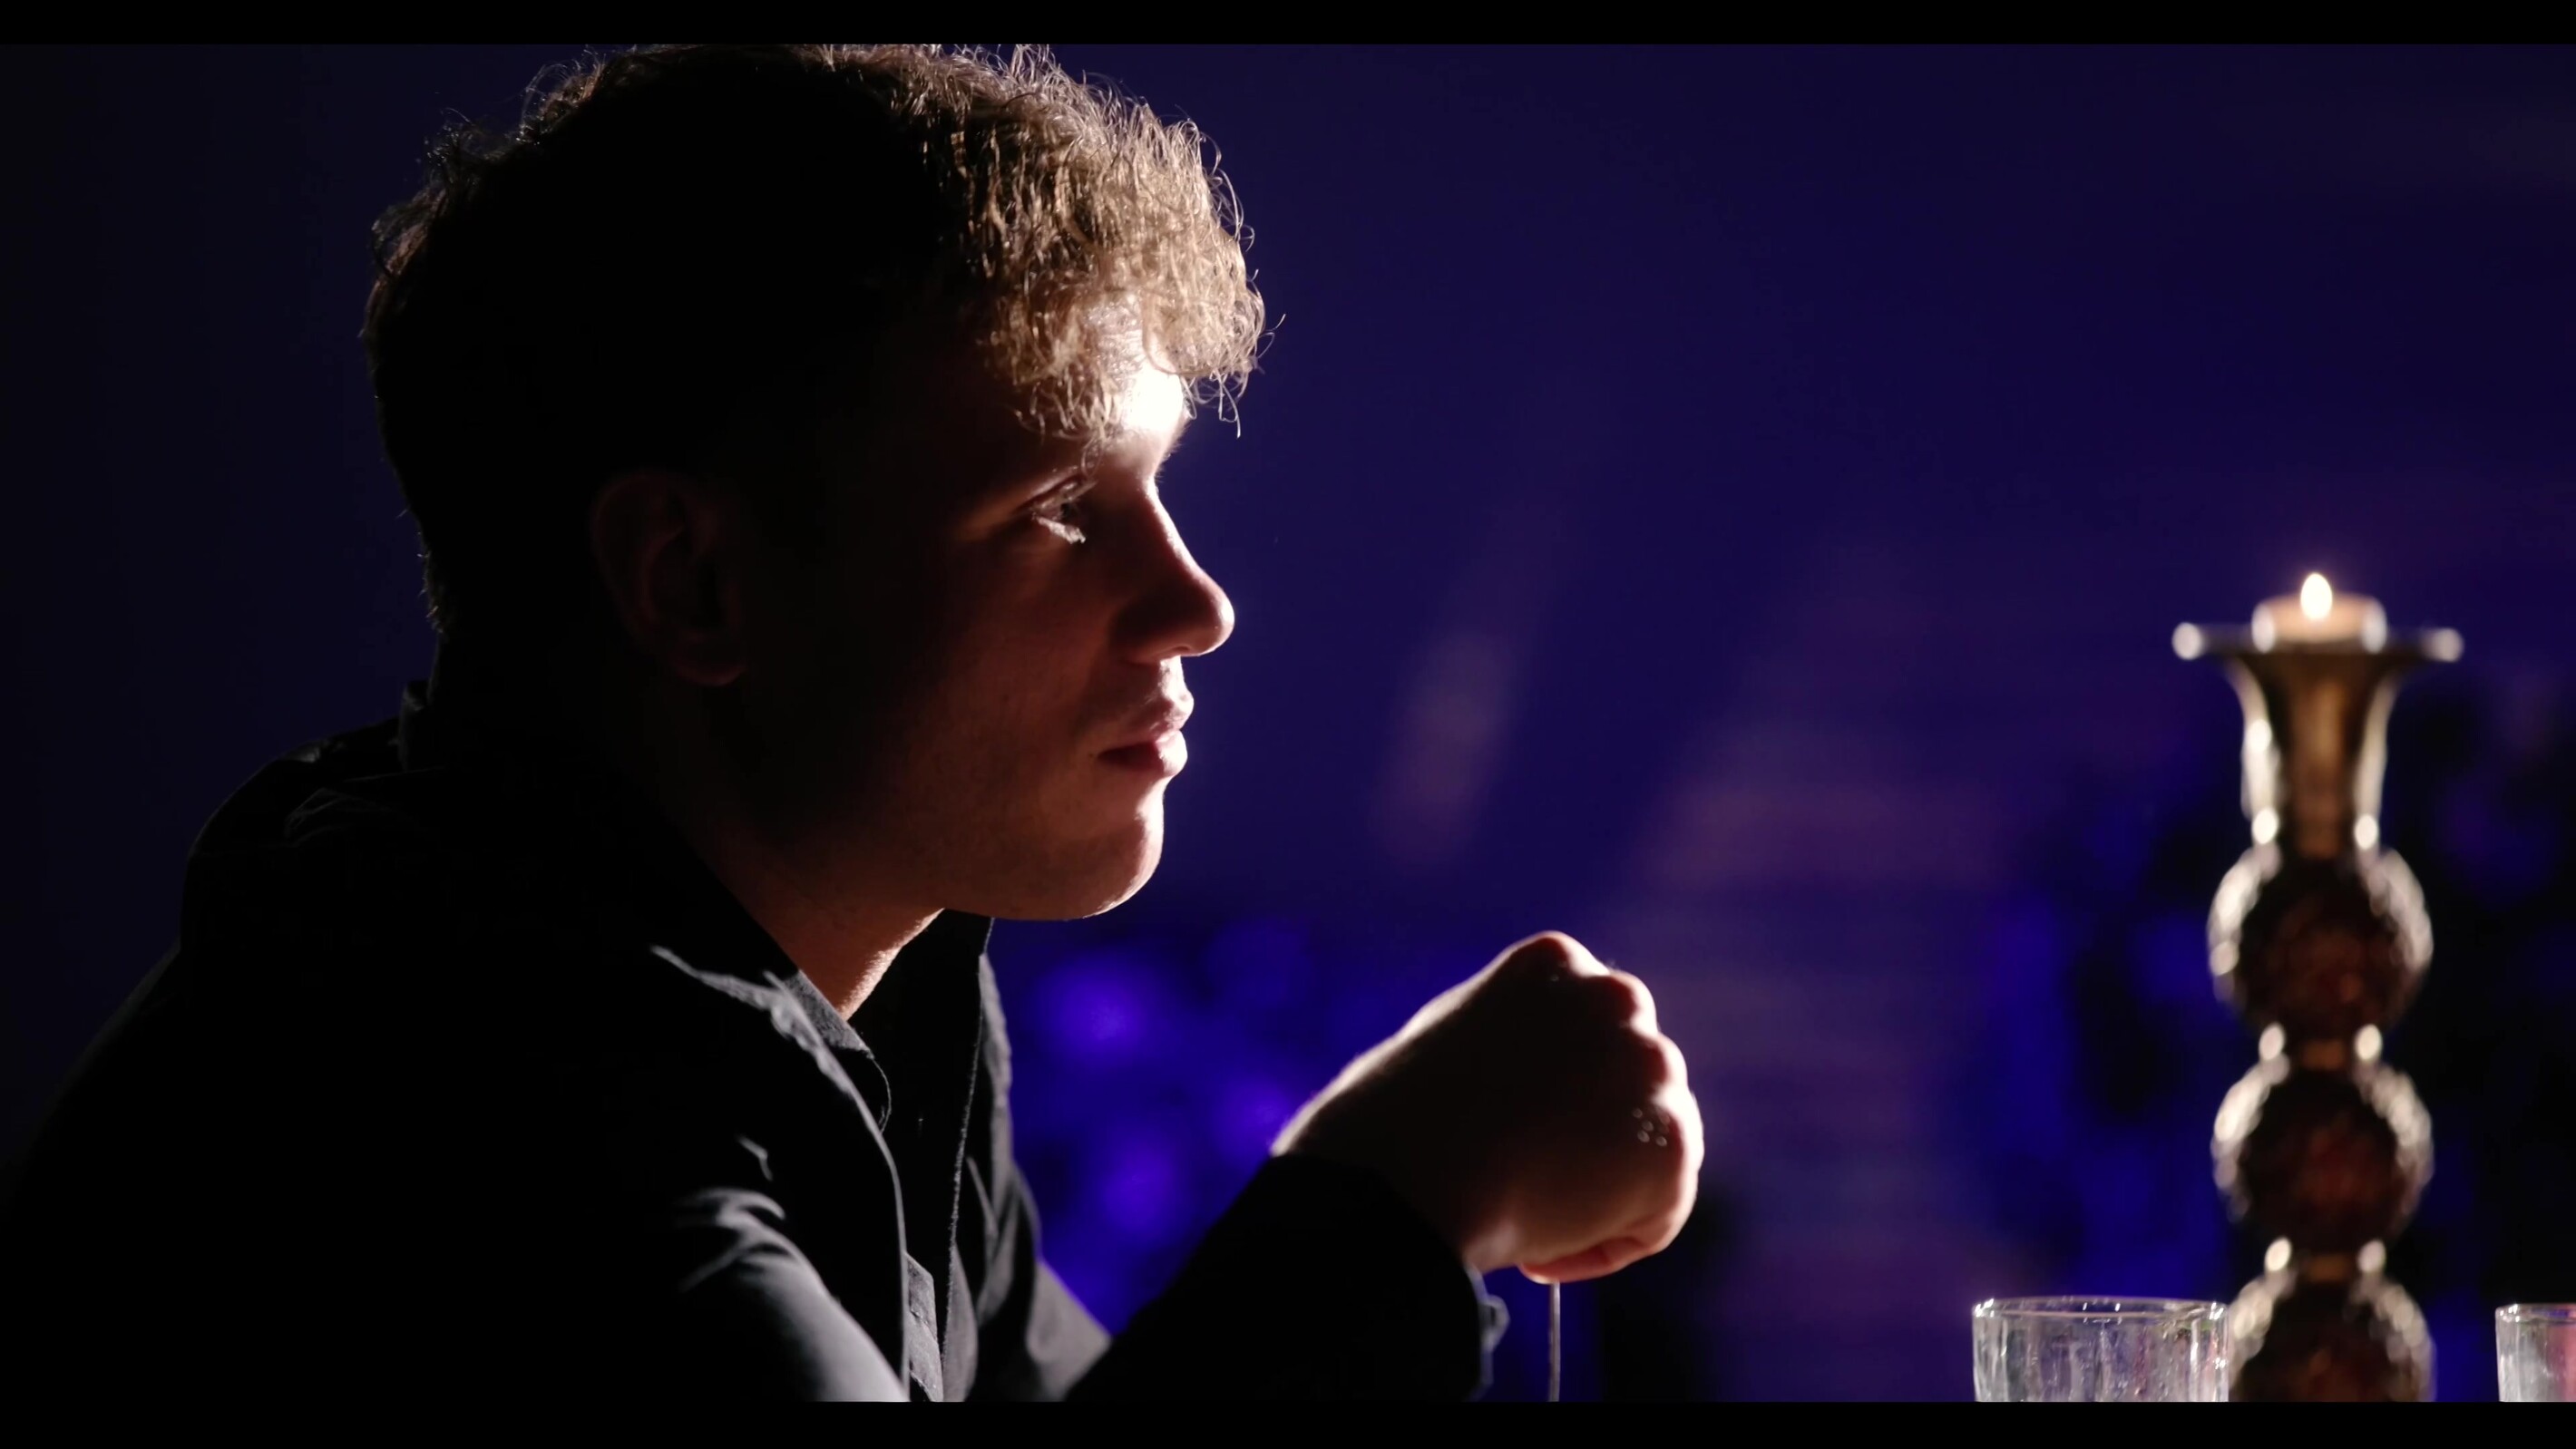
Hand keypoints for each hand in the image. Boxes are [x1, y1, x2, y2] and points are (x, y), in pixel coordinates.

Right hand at [1271, 931, 1701, 1282]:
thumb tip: (1533, 1091)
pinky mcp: (1672, 1147)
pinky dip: (1604, 1245)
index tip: (1513, 1134)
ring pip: (1650, 1147)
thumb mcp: (1445, 1043)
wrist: (1406, 1175)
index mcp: (1554, 962)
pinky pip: (1655, 1215)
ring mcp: (1651, 1069)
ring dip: (1603, 1191)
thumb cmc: (1389, 1122)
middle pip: (1631, 1079)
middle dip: (1592, 1133)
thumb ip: (1506, 1046)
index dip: (1553, 1093)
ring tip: (1529, 1224)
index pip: (1584, 1028)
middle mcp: (1615, 998)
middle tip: (1533, 1181)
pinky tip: (1536, 1254)